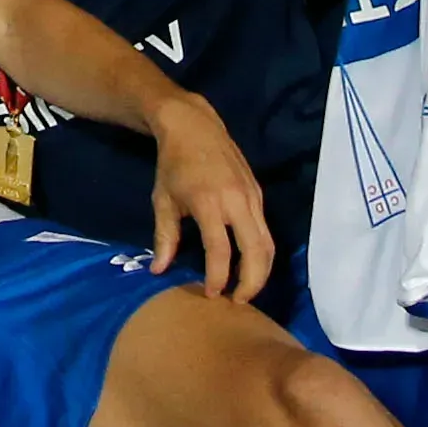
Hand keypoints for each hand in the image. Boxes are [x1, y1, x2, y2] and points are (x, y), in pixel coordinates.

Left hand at [145, 95, 275, 299]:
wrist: (193, 125)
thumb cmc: (173, 164)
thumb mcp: (162, 201)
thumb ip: (164, 238)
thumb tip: (159, 271)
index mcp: (209, 203)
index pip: (221, 251)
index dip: (218, 277)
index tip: (211, 294)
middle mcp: (237, 200)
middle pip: (256, 251)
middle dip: (251, 282)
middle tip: (238, 302)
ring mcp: (252, 196)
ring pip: (268, 242)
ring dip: (261, 270)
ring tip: (246, 289)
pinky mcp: (259, 193)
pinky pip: (266, 229)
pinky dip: (261, 252)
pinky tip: (249, 265)